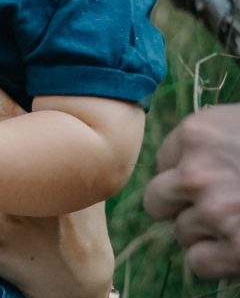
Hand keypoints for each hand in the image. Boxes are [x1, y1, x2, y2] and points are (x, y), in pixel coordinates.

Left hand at [143, 103, 239, 278]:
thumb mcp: (238, 125)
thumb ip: (209, 143)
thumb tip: (181, 167)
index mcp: (197, 132)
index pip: (162, 161)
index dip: (183, 174)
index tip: (207, 180)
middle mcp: (196, 170)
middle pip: (156, 199)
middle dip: (179, 208)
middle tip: (211, 209)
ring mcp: (214, 211)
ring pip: (180, 233)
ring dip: (204, 235)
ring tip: (237, 224)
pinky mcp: (237, 249)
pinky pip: (198, 262)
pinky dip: (215, 262)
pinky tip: (237, 247)